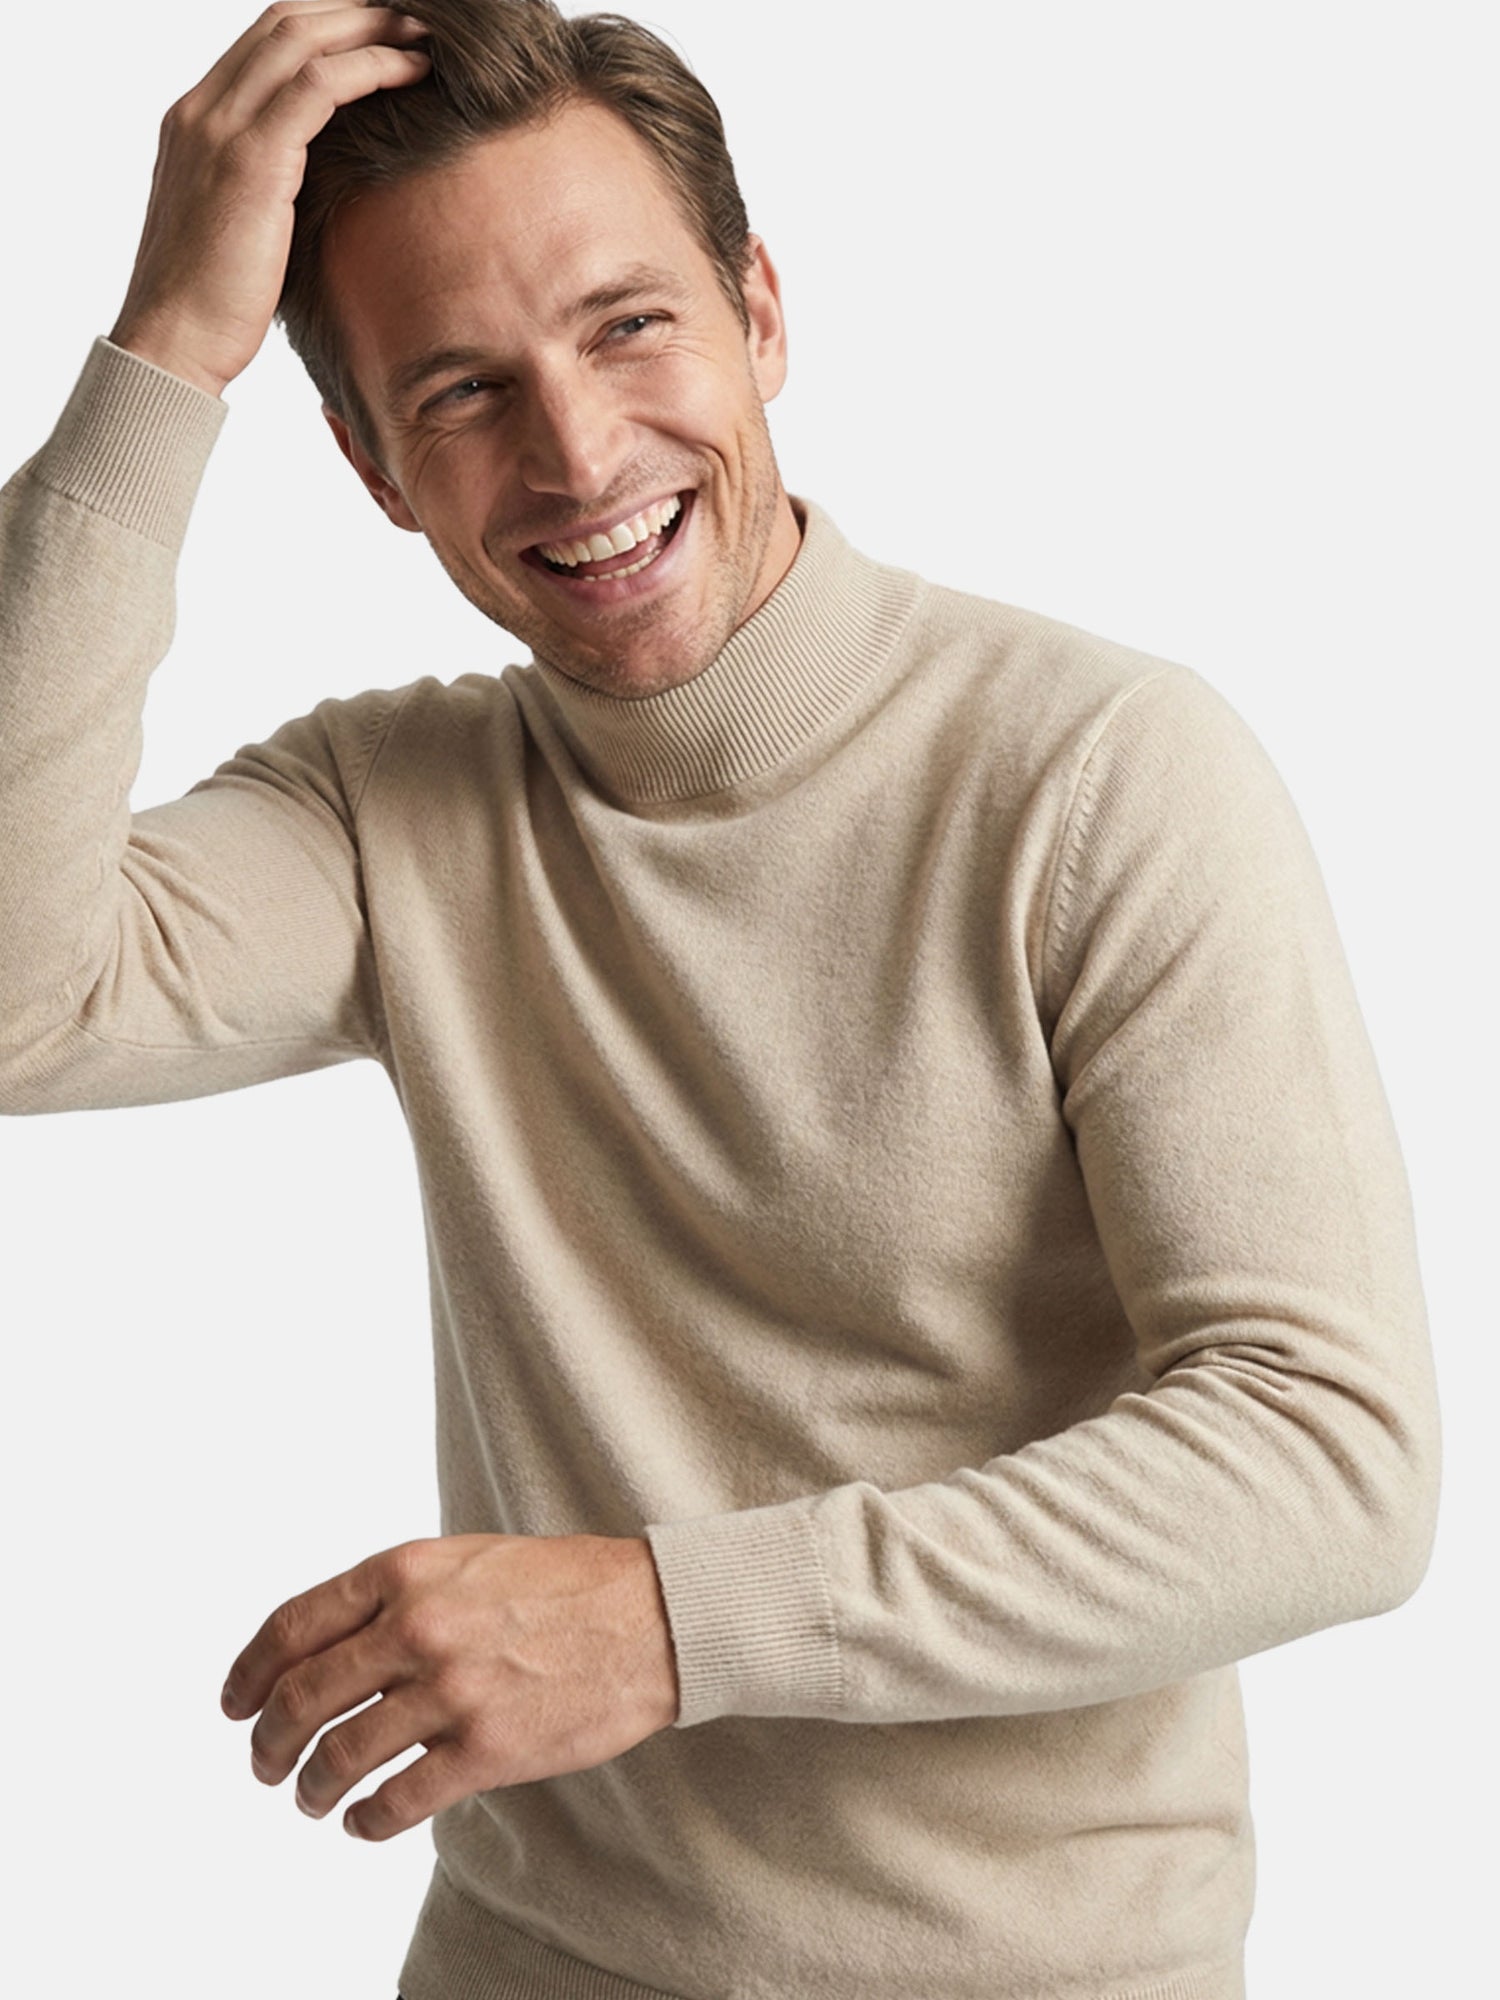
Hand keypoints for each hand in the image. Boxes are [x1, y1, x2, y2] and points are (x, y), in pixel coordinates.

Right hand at [109, 3, 431, 397]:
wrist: (173, 343)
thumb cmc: (212, 307)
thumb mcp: (236, 227)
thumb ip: (264, 187)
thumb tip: (314, 188)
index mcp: (195, 122)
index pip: (264, 40)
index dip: (326, 23)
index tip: (380, 28)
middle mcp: (202, 111)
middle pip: (285, 21)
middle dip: (353, 10)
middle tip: (413, 15)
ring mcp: (221, 128)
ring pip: (302, 39)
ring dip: (371, 27)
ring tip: (425, 33)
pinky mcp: (252, 159)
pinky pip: (319, 86)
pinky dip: (371, 67)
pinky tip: (413, 71)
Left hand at [219, 1532, 680, 1840]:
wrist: (653, 1615)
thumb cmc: (565, 1584)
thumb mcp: (467, 1560)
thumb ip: (399, 1595)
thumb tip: (332, 1646)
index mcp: (406, 1571)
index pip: (292, 1626)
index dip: (248, 1673)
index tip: (233, 1704)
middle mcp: (417, 1627)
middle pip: (302, 1697)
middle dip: (267, 1742)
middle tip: (264, 1764)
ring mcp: (451, 1691)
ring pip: (340, 1755)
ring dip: (310, 1787)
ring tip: (310, 1799)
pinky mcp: (487, 1749)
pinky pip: (398, 1801)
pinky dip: (367, 1822)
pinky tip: (364, 1823)